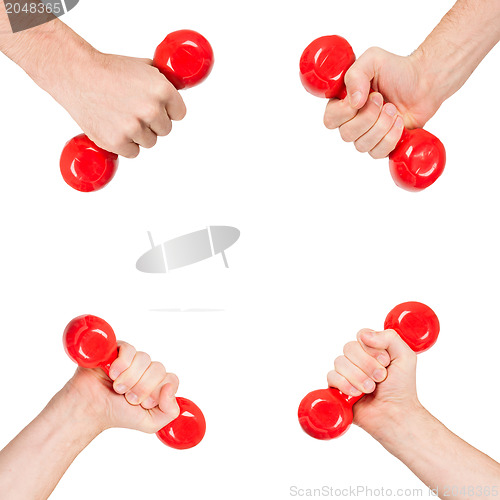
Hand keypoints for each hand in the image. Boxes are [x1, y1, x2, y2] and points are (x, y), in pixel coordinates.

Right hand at [41, 45, 185, 157]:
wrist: (76, 74)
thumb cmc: (108, 70)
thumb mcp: (143, 67)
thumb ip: (163, 83)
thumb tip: (178, 93)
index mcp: (162, 90)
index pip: (179, 113)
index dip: (168, 111)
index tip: (158, 108)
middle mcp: (151, 110)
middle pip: (165, 130)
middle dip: (153, 123)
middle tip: (134, 110)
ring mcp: (134, 127)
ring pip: (149, 142)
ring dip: (138, 134)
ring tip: (121, 116)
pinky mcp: (117, 142)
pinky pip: (133, 152)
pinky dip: (125, 144)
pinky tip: (114, 127)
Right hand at [62, 341, 179, 433]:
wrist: (89, 410)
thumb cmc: (117, 414)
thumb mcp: (151, 423)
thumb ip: (170, 411)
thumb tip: (171, 388)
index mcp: (157, 384)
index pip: (171, 379)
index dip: (158, 391)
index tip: (144, 403)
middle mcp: (146, 369)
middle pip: (159, 369)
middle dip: (142, 387)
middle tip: (127, 397)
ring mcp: (132, 359)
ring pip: (145, 359)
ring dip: (130, 378)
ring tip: (117, 388)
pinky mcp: (117, 349)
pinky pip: (130, 349)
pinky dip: (122, 364)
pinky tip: (112, 374)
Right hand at [323, 48, 441, 157]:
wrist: (425, 82)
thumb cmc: (398, 70)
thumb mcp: (373, 60)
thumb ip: (355, 75)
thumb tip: (353, 102)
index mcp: (343, 103)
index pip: (330, 120)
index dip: (345, 112)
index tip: (366, 96)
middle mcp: (351, 122)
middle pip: (346, 134)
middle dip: (368, 117)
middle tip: (383, 100)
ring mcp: (366, 136)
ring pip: (362, 145)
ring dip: (381, 126)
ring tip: (394, 110)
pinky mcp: (382, 146)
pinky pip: (377, 153)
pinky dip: (391, 138)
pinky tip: (399, 123)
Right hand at [327, 329, 420, 439]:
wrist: (396, 414)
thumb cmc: (402, 388)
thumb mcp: (405, 356)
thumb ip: (389, 337)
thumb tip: (364, 336)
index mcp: (371, 349)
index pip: (361, 335)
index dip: (372, 349)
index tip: (385, 361)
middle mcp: (357, 359)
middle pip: (349, 348)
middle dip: (367, 365)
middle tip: (380, 378)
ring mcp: (346, 373)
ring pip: (340, 362)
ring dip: (358, 377)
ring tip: (370, 389)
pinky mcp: (336, 387)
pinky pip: (331, 377)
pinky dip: (345, 385)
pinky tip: (356, 394)